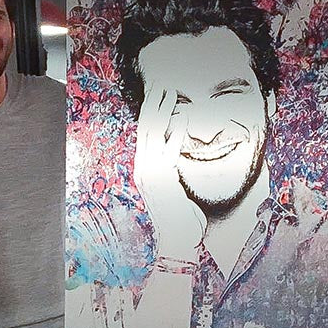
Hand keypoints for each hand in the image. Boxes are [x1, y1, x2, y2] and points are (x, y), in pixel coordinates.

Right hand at [133, 85, 205, 261]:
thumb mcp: (172, 188)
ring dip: (163, 111)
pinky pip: (169, 151)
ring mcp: (152, 175)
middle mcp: (144, 170)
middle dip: (153, 104)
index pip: (145, 133)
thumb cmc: (180, 218)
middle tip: (161, 83)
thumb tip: (178, 148)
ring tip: (171, 92)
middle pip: (146, 128)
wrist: (177, 244)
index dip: (150, 111)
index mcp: (144, 170)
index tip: (157, 92)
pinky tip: (183, 117)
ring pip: (155, 135)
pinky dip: (176, 132)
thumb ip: (171, 168)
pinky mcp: (163, 181)